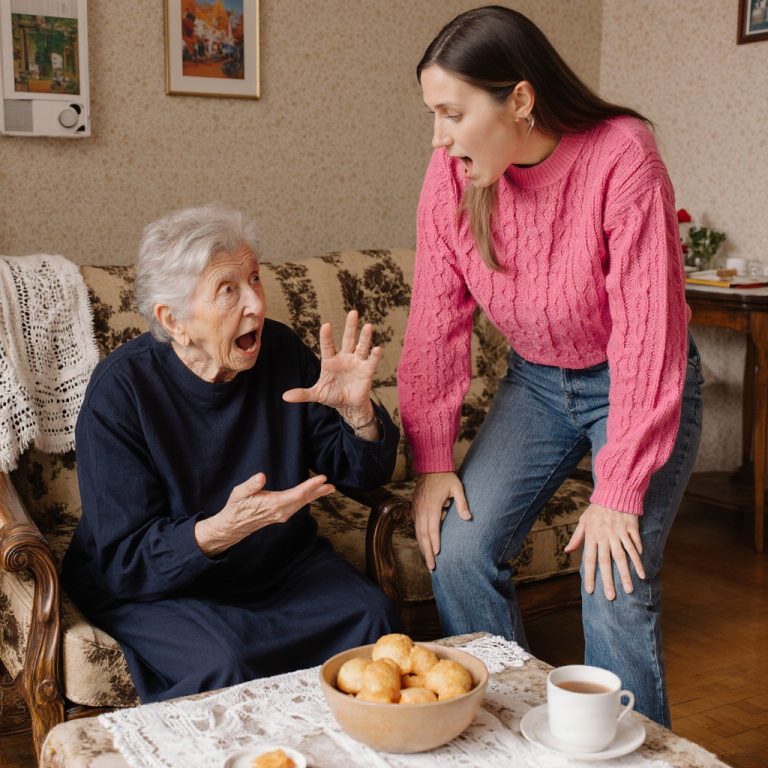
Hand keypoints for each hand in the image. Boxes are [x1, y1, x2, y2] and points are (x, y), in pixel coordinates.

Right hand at [196, 473, 334, 555]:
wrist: (233, 525)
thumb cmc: (236, 507)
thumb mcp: (239, 493)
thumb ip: (251, 485)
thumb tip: (261, 476)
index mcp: (274, 504)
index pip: (297, 494)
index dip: (311, 486)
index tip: (322, 478)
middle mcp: (281, 511)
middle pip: (304, 500)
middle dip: (319, 492)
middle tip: (332, 485)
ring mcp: (282, 515)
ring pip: (302, 503)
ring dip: (315, 495)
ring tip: (327, 488)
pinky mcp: (281, 515)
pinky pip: (298, 506)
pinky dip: (306, 499)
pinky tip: (310, 495)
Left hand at [282, 310, 381, 424]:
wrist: (348, 405)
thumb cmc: (332, 395)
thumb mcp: (317, 394)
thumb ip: (302, 393)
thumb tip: (285, 397)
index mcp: (330, 361)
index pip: (327, 346)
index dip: (326, 337)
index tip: (326, 325)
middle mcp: (344, 357)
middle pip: (348, 339)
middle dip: (350, 327)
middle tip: (353, 312)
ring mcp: (356, 363)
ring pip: (361, 347)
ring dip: (365, 337)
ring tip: (368, 326)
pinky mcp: (367, 371)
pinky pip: (371, 361)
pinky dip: (374, 355)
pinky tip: (377, 348)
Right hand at [412, 472, 470, 570]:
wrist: (430, 465)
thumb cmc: (446, 477)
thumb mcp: (457, 488)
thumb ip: (462, 503)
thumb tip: (468, 518)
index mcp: (432, 506)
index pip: (433, 529)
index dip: (435, 543)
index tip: (437, 555)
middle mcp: (422, 509)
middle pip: (422, 535)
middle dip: (427, 552)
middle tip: (431, 566)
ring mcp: (416, 508)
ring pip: (417, 531)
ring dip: (422, 547)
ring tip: (426, 560)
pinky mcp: (414, 507)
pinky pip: (415, 525)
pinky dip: (418, 536)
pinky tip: (422, 544)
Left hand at [564, 502, 645, 599]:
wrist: (614, 492)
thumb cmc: (597, 509)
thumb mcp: (583, 521)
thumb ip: (577, 537)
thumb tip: (567, 551)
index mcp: (592, 536)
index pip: (589, 559)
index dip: (589, 575)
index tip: (590, 591)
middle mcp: (605, 536)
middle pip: (606, 561)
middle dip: (608, 580)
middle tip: (611, 597)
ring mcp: (619, 533)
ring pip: (623, 556)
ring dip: (627, 574)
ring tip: (630, 589)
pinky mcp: (631, 529)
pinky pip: (635, 545)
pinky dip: (638, 558)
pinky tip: (642, 572)